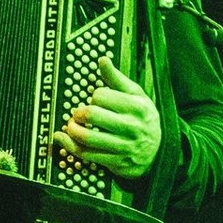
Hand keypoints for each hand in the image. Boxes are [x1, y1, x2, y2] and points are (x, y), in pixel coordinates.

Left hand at [52, 56, 161, 178]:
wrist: (159, 151)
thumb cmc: (144, 118)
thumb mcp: (136, 96)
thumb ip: (117, 78)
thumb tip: (102, 59)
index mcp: (136, 107)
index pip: (101, 96)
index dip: (94, 96)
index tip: (96, 100)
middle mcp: (131, 127)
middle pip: (91, 115)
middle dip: (78, 113)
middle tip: (77, 113)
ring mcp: (124, 147)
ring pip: (87, 137)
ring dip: (72, 130)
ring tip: (71, 126)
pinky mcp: (116, 162)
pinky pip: (87, 155)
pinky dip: (70, 146)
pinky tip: (63, 139)